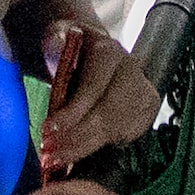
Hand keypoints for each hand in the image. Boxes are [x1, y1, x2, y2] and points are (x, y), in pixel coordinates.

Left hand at [39, 23, 159, 176]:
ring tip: (58, 158)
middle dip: (77, 137)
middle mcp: (131, 71)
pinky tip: (79, 151)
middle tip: (50, 154)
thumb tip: (54, 43)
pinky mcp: (147, 109)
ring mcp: (143, 90)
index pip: (93, 88)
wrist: (92, 50)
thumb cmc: (71, 47)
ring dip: (86, 147)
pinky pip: (127, 136)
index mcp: (109, 52)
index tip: (47, 131)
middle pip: (108, 114)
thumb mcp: (57, 36)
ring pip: (118, 129)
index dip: (72, 113)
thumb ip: (54, 40)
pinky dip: (102, 146)